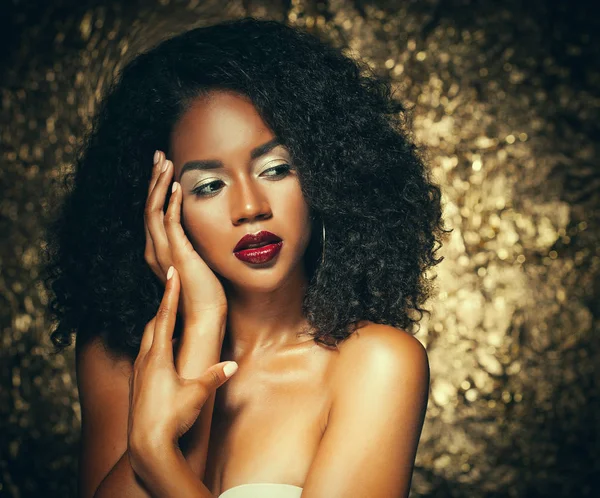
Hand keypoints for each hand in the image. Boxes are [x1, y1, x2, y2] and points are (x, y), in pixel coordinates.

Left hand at [128, 266, 237, 473]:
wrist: (146, 445)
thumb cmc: (171, 417)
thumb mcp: (197, 394)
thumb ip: (214, 376)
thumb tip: (233, 364)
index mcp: (158, 357)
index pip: (165, 317)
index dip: (170, 293)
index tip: (171, 272)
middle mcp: (144, 361)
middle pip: (152, 325)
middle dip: (164, 307)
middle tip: (172, 291)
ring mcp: (137, 373)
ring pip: (147, 341)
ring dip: (159, 329)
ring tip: (172, 322)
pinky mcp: (137, 385)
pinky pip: (145, 357)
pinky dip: (156, 347)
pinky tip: (165, 355)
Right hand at [144, 150, 227, 324]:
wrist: (206, 315)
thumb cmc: (204, 291)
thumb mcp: (195, 260)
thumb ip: (191, 244)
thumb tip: (199, 227)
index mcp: (158, 250)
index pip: (152, 212)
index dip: (155, 188)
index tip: (163, 167)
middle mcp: (155, 250)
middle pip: (148, 206)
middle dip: (153, 179)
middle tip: (159, 155)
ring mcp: (163, 252)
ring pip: (153, 211)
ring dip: (159, 184)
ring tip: (165, 161)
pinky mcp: (177, 255)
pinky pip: (169, 223)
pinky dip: (171, 203)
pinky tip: (176, 186)